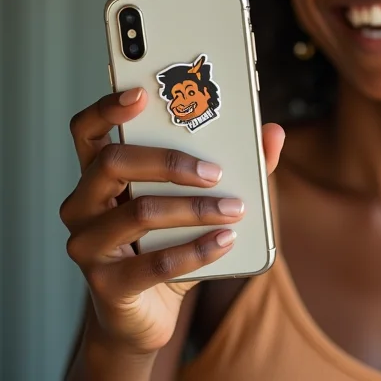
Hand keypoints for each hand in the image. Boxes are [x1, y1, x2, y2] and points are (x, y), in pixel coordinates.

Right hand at [60, 88, 284, 354]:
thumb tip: (274, 132)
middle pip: (112, 162)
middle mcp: (82, 203)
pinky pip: (155, 263)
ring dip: (196, 208)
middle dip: (170, 161)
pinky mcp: (106, 285)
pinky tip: (227, 240)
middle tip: (215, 171)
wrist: (148, 311)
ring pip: (139, 211)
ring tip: (236, 209)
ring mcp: (87, 245)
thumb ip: (237, 162)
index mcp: (99, 172)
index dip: (108, 107)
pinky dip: (197, 250)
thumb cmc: (169, 239)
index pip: (87, 128)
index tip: (142, 94)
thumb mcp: (200, 197)